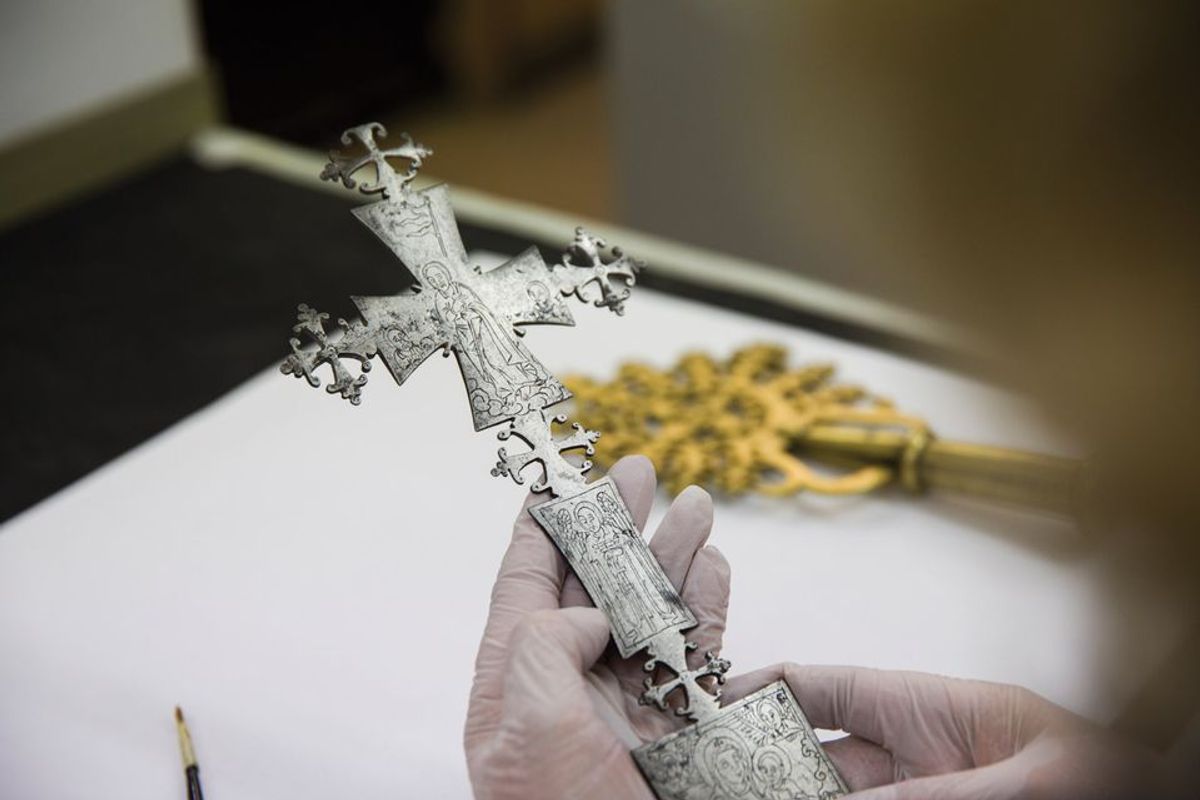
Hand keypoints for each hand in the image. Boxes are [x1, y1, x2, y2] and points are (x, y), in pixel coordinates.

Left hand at [464, 455, 730, 799]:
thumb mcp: (527, 726)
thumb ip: (545, 644)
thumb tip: (592, 611)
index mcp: (516, 682)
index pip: (524, 583)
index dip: (542, 526)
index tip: (556, 474)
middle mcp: (570, 685)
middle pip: (595, 582)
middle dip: (618, 524)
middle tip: (639, 470)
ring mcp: (626, 705)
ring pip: (653, 610)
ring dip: (675, 555)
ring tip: (698, 504)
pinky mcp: (679, 729)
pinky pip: (698, 654)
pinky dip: (711, 608)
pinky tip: (718, 570)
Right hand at [724, 664, 1171, 799]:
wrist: (1147, 799)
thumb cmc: (1109, 776)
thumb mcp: (1022, 778)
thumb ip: (936, 792)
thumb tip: (852, 798)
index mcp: (923, 705)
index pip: (818, 686)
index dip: (758, 690)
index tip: (711, 707)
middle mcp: (908, 753)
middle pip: (810, 755)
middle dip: (761, 763)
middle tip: (718, 775)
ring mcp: (912, 793)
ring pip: (828, 792)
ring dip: (789, 789)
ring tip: (744, 788)